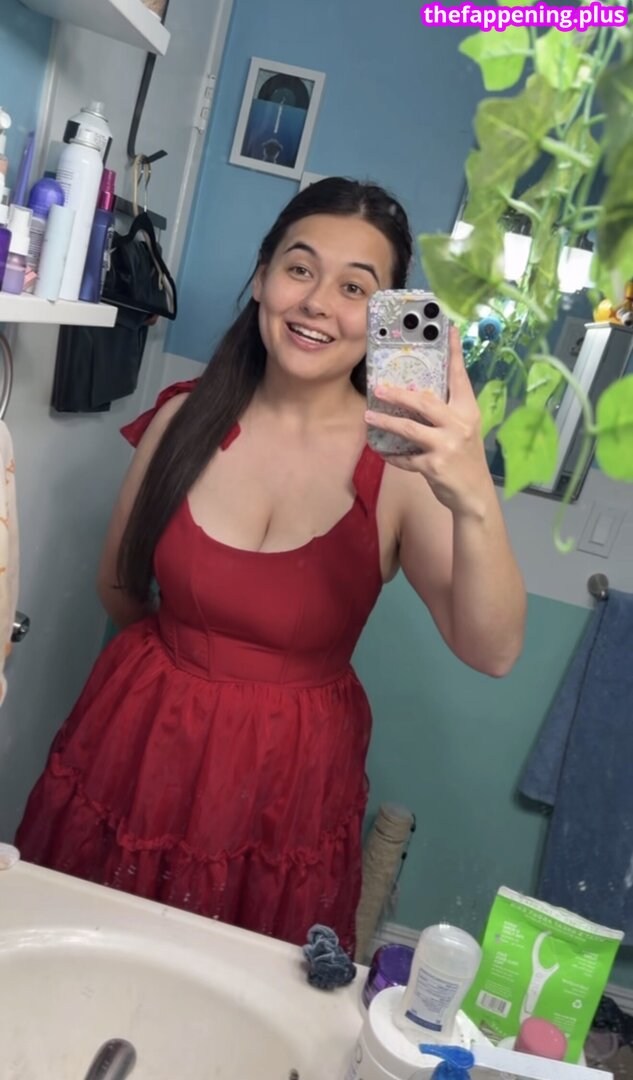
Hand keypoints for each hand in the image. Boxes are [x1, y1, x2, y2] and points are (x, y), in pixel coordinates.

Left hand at [365, 326, 491, 515]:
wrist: (474, 496)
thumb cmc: (466, 459)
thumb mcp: (465, 430)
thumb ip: (448, 412)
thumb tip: (419, 393)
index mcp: (468, 411)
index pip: (460, 377)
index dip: (454, 353)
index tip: (448, 329)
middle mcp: (460, 425)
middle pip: (425, 402)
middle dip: (398, 394)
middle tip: (378, 388)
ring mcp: (447, 446)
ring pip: (409, 428)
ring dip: (386, 422)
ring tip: (369, 417)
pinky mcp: (434, 466)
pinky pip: (405, 457)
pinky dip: (392, 455)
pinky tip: (382, 450)